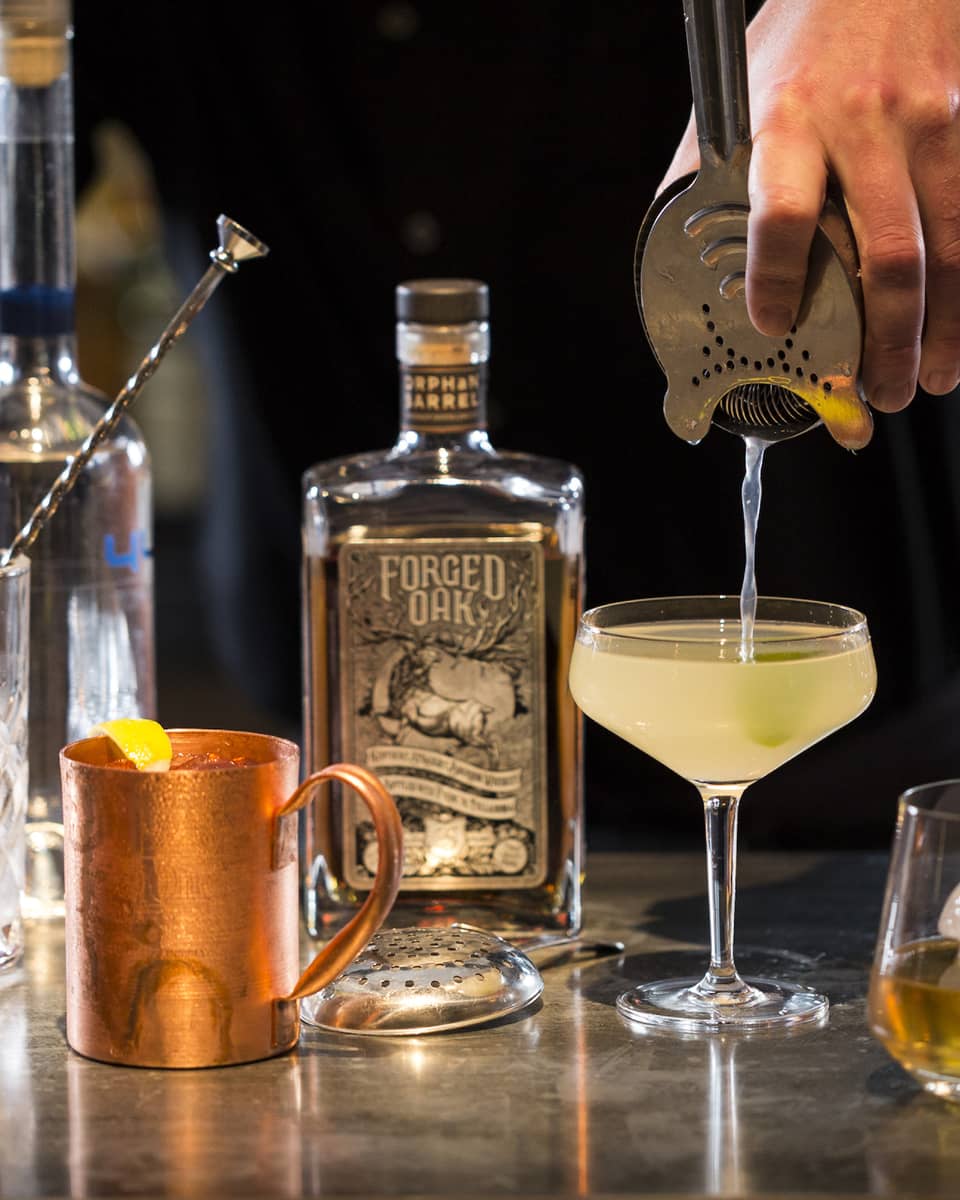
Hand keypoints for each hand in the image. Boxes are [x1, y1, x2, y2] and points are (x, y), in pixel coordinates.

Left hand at [660, 0, 959, 411]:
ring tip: (930, 381)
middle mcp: (864, 125)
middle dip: (886, 343)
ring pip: (946, 250)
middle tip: (881, 393)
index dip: (775, 280)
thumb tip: (684, 259)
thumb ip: (711, 177)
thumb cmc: (802, 41)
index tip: (770, 327)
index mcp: (788, 121)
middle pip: (886, 256)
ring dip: (942, 330)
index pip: (782, 212)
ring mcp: (929, 124)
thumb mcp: (737, 96)